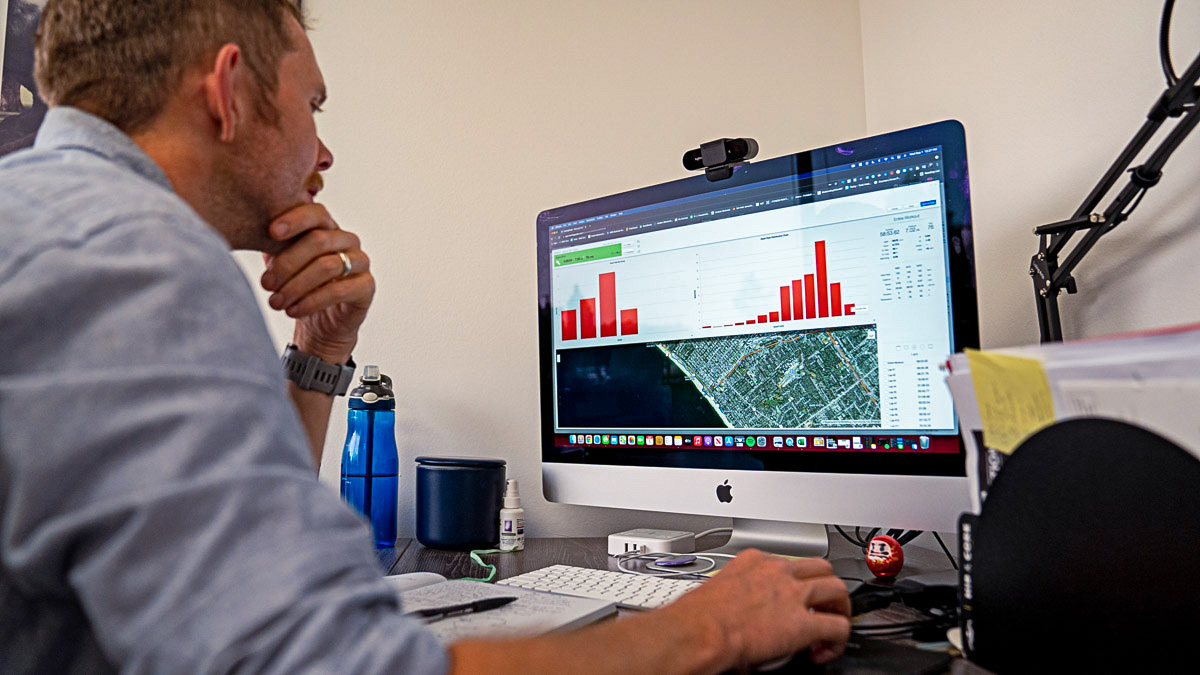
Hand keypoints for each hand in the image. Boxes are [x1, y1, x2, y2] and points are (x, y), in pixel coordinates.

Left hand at [259, 203, 374, 361]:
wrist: (320, 324)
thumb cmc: (299, 288)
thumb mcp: (281, 263)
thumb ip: (271, 245)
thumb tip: (245, 230)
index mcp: (327, 228)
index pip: (316, 213)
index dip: (295, 220)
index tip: (272, 232)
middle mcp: (347, 241)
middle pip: (319, 241)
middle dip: (287, 263)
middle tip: (266, 283)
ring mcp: (360, 262)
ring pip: (327, 266)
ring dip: (296, 286)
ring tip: (276, 302)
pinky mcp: (366, 287)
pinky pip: (340, 290)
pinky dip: (312, 302)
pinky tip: (293, 311)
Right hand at [670, 549, 851, 668]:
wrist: (698, 631)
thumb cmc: (696, 616)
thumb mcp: (717, 587)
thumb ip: (735, 591)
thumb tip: (734, 610)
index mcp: (754, 561)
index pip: (788, 562)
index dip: (795, 582)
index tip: (791, 597)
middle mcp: (777, 572)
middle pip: (821, 568)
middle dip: (826, 588)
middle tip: (822, 607)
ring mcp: (792, 595)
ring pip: (837, 589)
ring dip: (838, 608)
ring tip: (830, 627)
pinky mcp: (802, 624)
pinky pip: (837, 627)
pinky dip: (837, 640)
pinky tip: (824, 651)